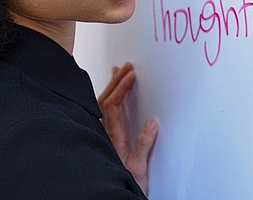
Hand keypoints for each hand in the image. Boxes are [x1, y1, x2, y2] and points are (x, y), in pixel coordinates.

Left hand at [98, 62, 157, 193]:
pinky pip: (103, 114)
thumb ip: (143, 145)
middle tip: (126, 67)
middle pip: (105, 101)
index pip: (112, 106)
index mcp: (112, 139)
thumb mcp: (138, 168)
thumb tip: (151, 123)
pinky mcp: (106, 142)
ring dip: (110, 88)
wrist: (110, 196)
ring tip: (117, 73)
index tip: (130, 75)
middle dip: (116, 82)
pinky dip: (109, 99)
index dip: (120, 88)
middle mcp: (104, 136)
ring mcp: (104, 138)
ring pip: (101, 106)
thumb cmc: (122, 185)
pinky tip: (112, 96)